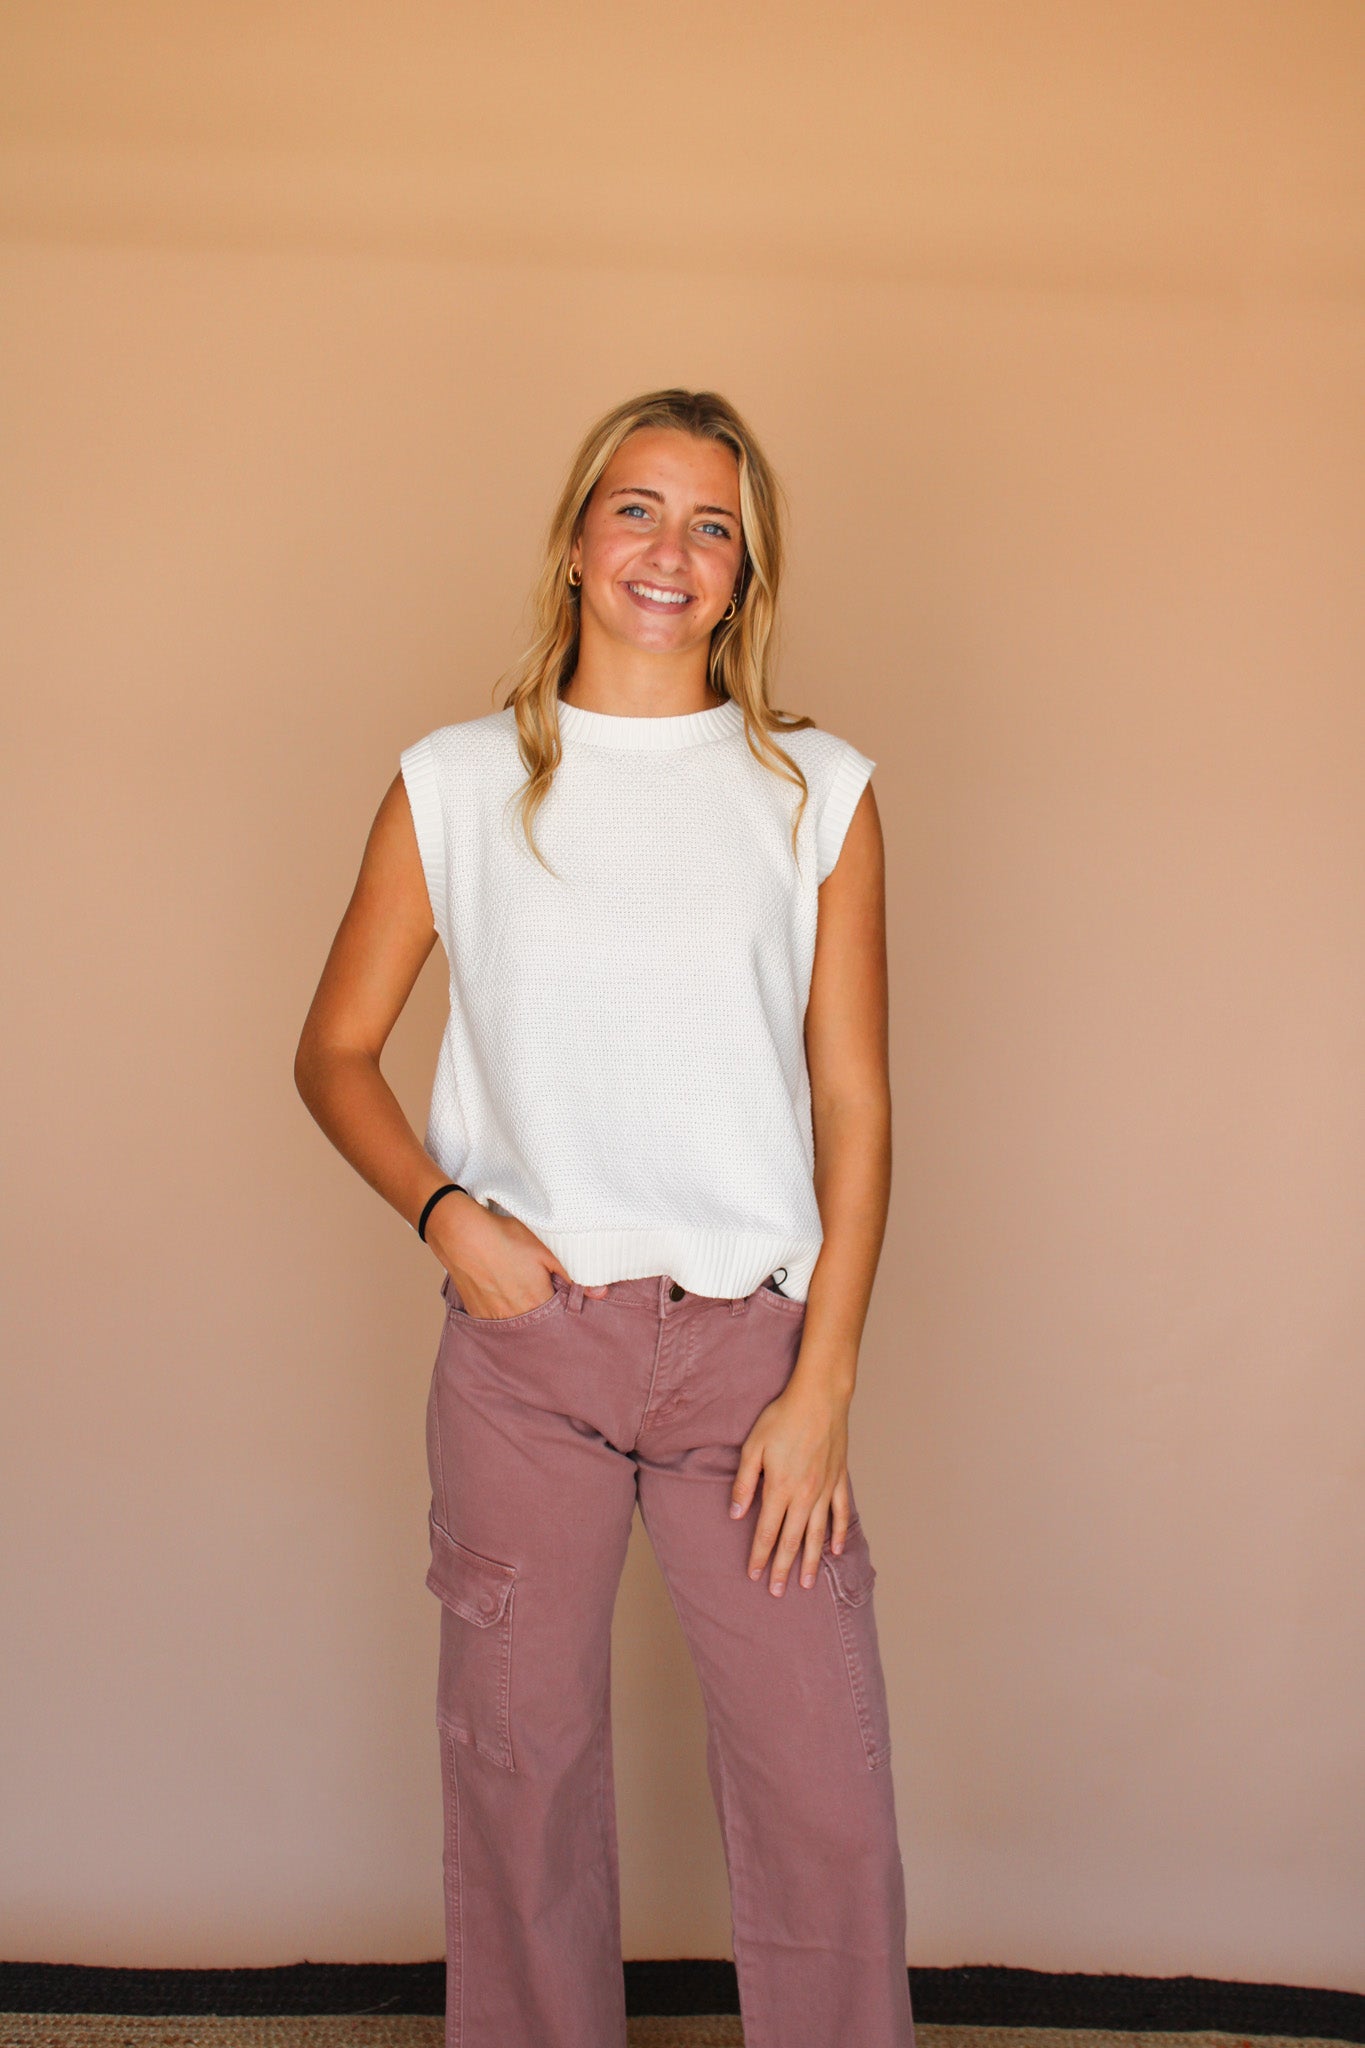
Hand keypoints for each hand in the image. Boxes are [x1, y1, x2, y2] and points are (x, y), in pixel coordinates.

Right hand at [427, 1196, 608, 1317]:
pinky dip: (505, 1315)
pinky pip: (498, 1323)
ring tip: (524, 1296)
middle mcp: (516, 1317)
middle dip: (547, 1318)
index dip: (566, 1313)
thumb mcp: (545, 1250)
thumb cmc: (504, 1238)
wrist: (461, 1234)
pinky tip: (505, 1297)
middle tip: (546, 1299)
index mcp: (537, 1303)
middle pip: (539, 1326)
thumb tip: (601, 1293)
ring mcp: (495, 1318)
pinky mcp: (478, 1314)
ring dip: (525, 1316)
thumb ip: (573, 1274)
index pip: (561, 1321)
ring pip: (518, 1325)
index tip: (569, 1305)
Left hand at [729, 1380, 852, 1594]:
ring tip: (807, 1583)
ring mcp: (825, 1489)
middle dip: (782, 1568)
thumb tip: (736, 1513)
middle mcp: (804, 1495)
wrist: (820, 1398)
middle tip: (777, 1592)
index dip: (759, 1556)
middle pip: (792, 1540)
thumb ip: (745, 1482)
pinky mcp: (839, 1480)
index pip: (766, 1532)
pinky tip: (836, 1550)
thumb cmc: (782, 1418)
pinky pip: (840, 1514)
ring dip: (811, 1561)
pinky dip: (839, 1534)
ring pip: (818, 1534)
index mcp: (780, 1488)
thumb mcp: (752, 1446)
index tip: (753, 1575)